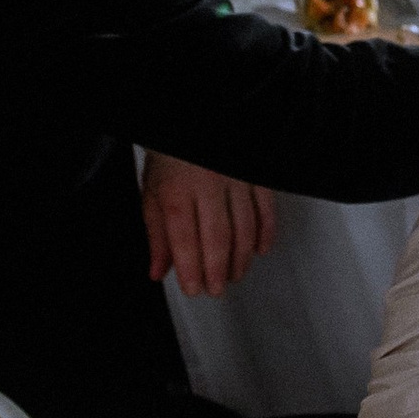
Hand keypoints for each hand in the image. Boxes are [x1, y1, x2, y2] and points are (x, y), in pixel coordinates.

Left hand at [142, 152, 276, 295]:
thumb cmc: (171, 159)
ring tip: (234, 275)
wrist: (189, 129)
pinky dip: (266, 233)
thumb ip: (157, 235)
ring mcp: (234, 180)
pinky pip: (265, 209)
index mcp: (176, 191)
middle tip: (216, 289)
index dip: (190, 269)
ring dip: (240, 258)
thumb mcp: (153, 193)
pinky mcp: (254, 177)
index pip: (184, 238)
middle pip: (217, 236)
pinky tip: (260, 250)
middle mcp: (207, 184)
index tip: (193, 288)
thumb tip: (158, 269)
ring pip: (243, 227)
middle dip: (217, 270)